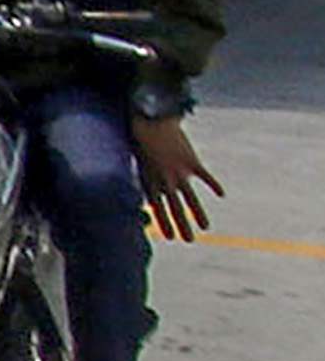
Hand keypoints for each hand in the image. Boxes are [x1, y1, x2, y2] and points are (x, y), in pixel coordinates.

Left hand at [135, 114, 222, 242]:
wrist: (152, 119)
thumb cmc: (141, 139)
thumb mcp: (138, 161)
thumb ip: (146, 177)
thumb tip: (146, 192)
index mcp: (150, 180)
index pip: (158, 207)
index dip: (164, 222)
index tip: (170, 237)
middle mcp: (165, 179)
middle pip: (175, 207)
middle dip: (181, 225)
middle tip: (188, 241)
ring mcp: (180, 171)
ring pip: (190, 197)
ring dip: (197, 213)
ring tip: (205, 228)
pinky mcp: (192, 161)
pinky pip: (205, 176)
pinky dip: (213, 184)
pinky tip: (221, 194)